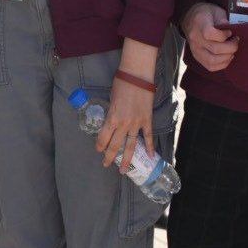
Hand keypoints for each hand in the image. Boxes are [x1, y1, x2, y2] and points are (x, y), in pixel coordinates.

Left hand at [96, 39, 159, 171]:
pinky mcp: (147, 120)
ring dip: (127, 159)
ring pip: (131, 146)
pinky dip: (149, 147)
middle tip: (106, 165)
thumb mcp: (111, 100)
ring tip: (124, 170)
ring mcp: (136, 124)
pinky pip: (148, 136)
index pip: (103, 138)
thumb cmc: (121, 84)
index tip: (98, 150)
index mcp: (112, 118)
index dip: (100, 146)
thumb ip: (112, 113)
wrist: (137, 76)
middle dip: (109, 157)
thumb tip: (112, 120)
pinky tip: (149, 157)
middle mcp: (123, 124)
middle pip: (115, 146)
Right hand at [183, 2, 238, 71]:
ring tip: (232, 50)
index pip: (209, 34)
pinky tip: (227, 57)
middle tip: (236, 41)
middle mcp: (195, 39)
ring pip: (212, 61)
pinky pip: (210, 67)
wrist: (190, 18)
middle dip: (231, 47)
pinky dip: (222, 64)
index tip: (230, 32)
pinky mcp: (197, 57)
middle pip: (215, 49)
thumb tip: (230, 29)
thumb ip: (223, 19)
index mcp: (199, 24)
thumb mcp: (215, 10)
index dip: (223, 35)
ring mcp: (195, 50)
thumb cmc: (206, 14)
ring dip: (227, 57)